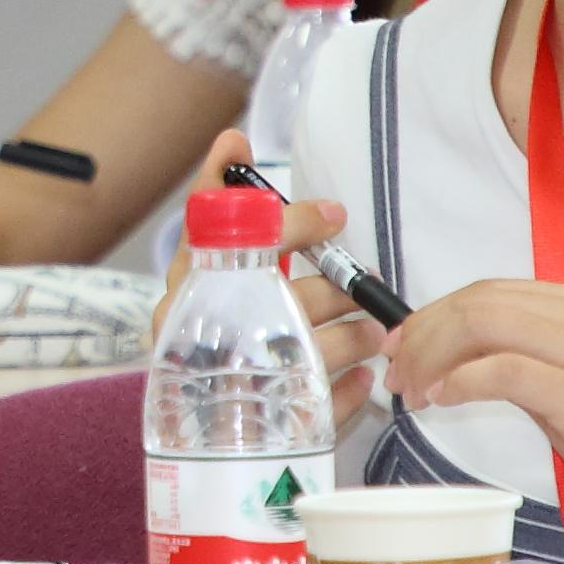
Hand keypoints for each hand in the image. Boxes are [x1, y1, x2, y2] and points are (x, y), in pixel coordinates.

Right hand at [188, 129, 384, 425]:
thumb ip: (222, 199)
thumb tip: (232, 137)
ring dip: (351, 340)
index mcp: (188, 283)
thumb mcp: (210, 257)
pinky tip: (362, 381)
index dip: (289, 226)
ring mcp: (228, 384)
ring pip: (305, 356)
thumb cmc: (214, 317)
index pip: (234, 242)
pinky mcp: (263, 427)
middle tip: (365, 283)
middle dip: (331, 291)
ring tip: (374, 332)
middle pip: (277, 301)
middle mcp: (199, 331)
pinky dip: (348, 393)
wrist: (197, 415)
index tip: (334, 215)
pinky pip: (317, 409)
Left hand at [379, 275, 563, 551]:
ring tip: (411, 392)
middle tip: (395, 372)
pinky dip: (461, 380)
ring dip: (432, 356)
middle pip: (481, 300)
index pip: (494, 291)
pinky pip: (504, 370)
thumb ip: (533, 367)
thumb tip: (465, 365)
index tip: (403, 348)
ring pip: (485, 324)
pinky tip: (442, 400)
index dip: (436, 315)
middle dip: (423, 332)